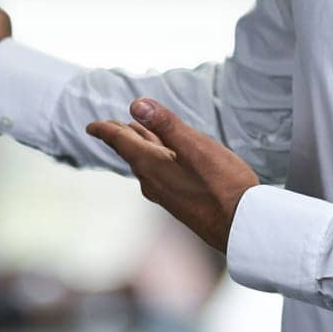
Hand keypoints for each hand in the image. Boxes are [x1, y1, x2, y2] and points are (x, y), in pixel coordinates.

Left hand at [86, 99, 258, 253]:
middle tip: (109, 126)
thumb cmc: (223, 185)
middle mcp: (153, 182)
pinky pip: (158, 173)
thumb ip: (167, 125)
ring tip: (135, 135)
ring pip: (145, 163)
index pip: (121, 142)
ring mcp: (166, 194)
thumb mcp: (196, 146)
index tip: (91, 126)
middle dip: (121, 136)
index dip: (105, 130)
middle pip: (132, 152)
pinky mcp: (179, 201)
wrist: (241, 226)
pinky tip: (164, 158)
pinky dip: (154, 158)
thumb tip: (137, 105)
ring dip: (139, 146)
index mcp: (152, 165)